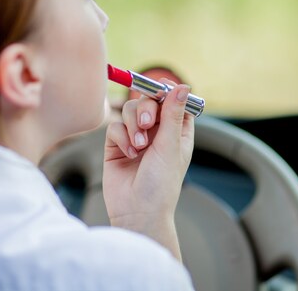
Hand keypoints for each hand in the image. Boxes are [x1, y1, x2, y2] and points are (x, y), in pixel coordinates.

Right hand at [103, 82, 194, 258]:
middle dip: (146, 109)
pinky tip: (128, 154)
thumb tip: (182, 86)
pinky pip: (115, 126)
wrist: (136, 211)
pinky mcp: (117, 145)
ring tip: (138, 146)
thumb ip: (172, 114)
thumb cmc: (161, 185)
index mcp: (177, 132)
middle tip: (145, 124)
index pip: (174, 101)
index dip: (167, 93)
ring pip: (130, 110)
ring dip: (133, 124)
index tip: (161, 91)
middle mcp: (157, 132)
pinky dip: (121, 137)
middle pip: (149, 101)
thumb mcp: (170, 146)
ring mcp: (136, 137)